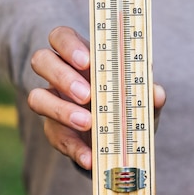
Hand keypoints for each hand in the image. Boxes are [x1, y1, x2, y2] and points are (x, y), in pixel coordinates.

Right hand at [27, 26, 165, 169]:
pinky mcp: (55, 131)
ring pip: (37, 97)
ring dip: (61, 110)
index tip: (88, 60)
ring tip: (88, 123)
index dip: (69, 45)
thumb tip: (156, 93)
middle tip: (86, 94)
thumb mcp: (143, 98)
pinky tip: (90, 157)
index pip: (62, 37)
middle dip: (62, 76)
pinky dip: (74, 148)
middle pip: (42, 60)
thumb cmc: (130, 104)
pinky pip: (55, 136)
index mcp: (81, 56)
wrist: (123, 141)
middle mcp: (61, 75)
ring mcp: (53, 102)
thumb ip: (149, 94)